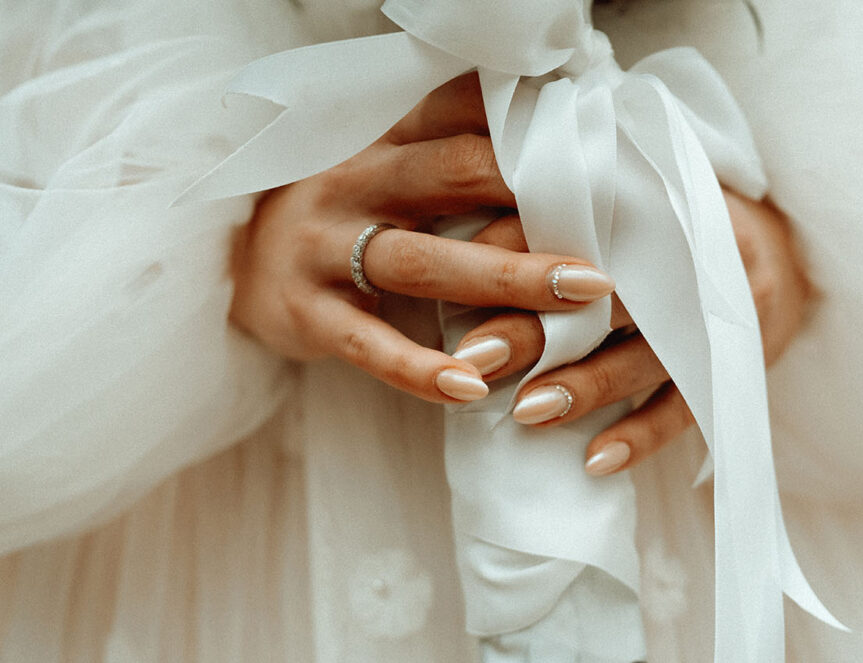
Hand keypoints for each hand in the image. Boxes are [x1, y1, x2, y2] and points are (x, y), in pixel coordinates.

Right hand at [229, 73, 614, 402]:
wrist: (228, 262)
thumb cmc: (338, 215)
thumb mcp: (384, 168)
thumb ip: (451, 155)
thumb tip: (551, 136)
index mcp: (380, 140)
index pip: (461, 114)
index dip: (531, 126)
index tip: (605, 146)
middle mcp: (353, 181)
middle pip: (453, 177)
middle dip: (538, 198)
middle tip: (619, 223)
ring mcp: (323, 246)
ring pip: (422, 260)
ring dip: (504, 278)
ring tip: (580, 297)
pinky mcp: (304, 312)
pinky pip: (369, 344)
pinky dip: (420, 369)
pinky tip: (472, 387)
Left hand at [451, 190, 810, 473]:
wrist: (789, 249)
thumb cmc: (680, 224)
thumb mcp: (638, 197)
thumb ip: (569, 209)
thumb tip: (472, 238)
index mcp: (666, 201)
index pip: (584, 219)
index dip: (522, 244)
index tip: (462, 270)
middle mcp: (699, 254)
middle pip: (612, 294)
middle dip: (538, 327)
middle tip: (474, 355)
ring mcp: (725, 315)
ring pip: (649, 357)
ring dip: (587, 386)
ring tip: (525, 412)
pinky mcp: (739, 365)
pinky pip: (688, 409)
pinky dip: (641, 437)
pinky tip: (594, 462)